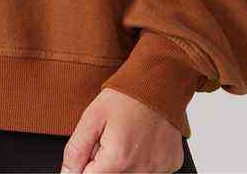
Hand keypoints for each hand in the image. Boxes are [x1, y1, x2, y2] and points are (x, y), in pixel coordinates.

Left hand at [60, 88, 183, 172]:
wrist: (158, 82)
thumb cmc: (125, 97)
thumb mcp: (92, 117)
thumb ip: (76, 150)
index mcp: (118, 160)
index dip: (85, 165)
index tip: (90, 150)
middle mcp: (140, 170)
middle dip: (103, 164)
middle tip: (106, 141)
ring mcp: (158, 170)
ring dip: (120, 163)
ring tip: (123, 139)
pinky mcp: (170, 165)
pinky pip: (148, 171)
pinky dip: (139, 161)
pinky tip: (139, 141)